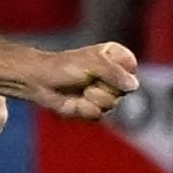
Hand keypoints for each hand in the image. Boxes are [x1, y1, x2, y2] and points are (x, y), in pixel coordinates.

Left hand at [21, 44, 139, 122]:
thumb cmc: (62, 66)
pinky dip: (84, 108)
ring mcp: (105, 93)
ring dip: (92, 98)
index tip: (99, 65)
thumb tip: (134, 86)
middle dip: (103, 87)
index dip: (118, 71)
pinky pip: (98, 114)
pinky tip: (74, 101)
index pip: (131, 67)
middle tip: (86, 80)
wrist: (38, 81)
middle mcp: (114, 76)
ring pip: (112, 104)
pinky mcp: (94, 108)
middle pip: (124, 89)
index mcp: (115, 58)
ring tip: (80, 90)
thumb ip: (114, 73)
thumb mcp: (91, 63)